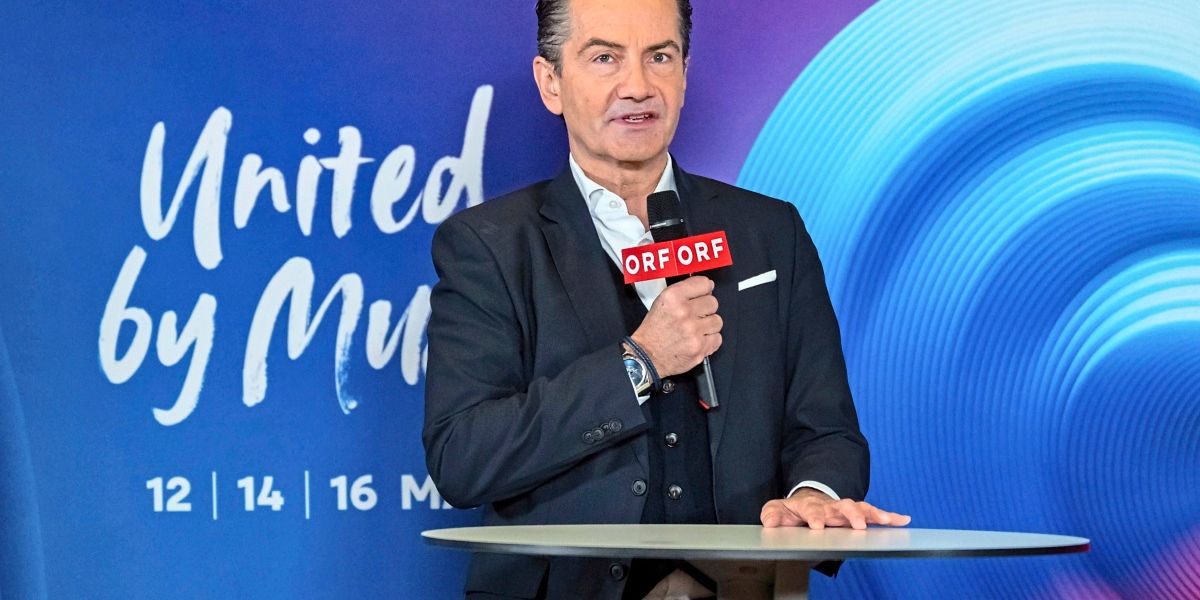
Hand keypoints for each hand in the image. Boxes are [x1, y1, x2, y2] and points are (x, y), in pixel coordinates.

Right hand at [630, 276, 722, 376]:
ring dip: (709, 325)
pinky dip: (710, 340)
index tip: (704, 292)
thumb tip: (707, 286)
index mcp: (673, 297)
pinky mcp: (699, 347)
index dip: (705, 289)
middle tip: (697, 315)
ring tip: (696, 329)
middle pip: (713, 302)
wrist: (646, 356)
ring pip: (717, 321)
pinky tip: (699, 340)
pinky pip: (717, 338)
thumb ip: (684, 292)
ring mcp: (693, 331)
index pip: (704, 284)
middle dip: (706, 309)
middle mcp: (684, 312)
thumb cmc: (653, 331)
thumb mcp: (661, 302)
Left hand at [760, 488, 911, 529]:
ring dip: (873, 514)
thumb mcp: (779, 510)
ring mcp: (845, 508)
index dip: (816, 516)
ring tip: (885, 520)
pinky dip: (888, 516)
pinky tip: (902, 519)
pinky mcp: (857, 513)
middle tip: (857, 525)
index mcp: (812, 505)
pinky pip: (874, 513)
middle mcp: (831, 505)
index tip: (818, 527)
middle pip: (843, 505)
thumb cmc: (796, 509)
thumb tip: (769, 521)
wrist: (810, 499)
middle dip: (851, 514)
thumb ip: (773, 515)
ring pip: (861, 507)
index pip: (813, 509)